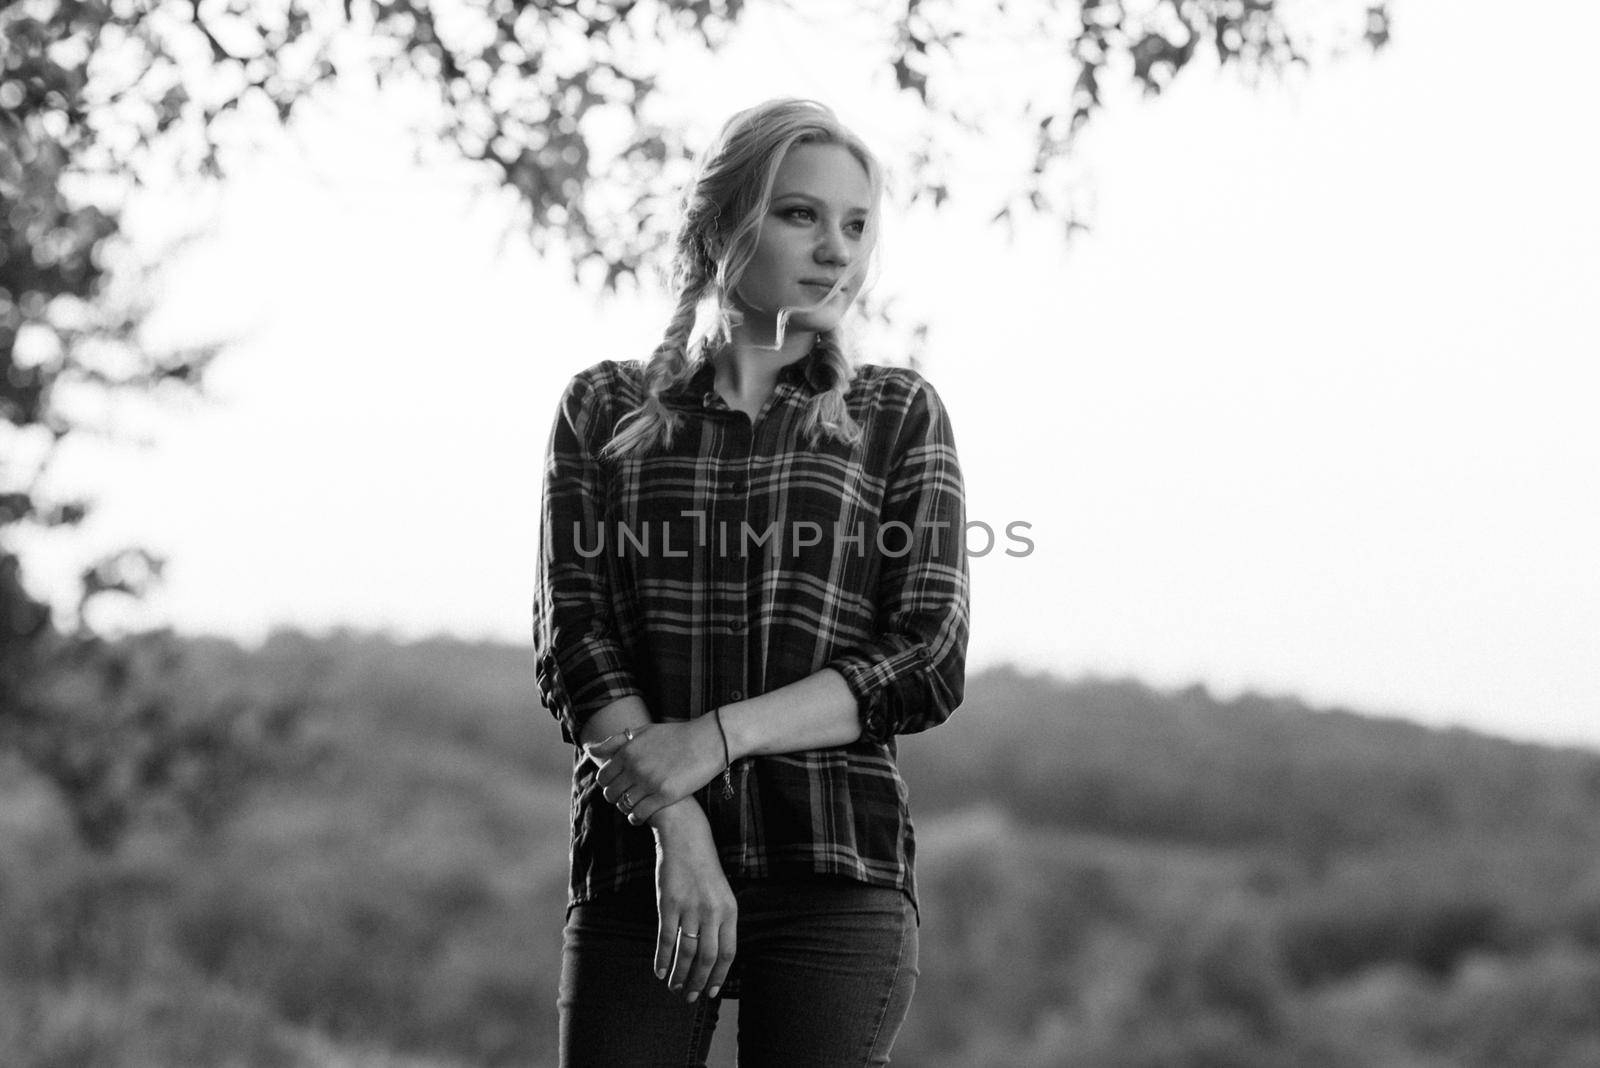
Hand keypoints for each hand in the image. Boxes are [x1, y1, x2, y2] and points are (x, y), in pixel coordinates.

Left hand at [589, 718, 725, 825]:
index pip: (603, 777)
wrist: (708, 740)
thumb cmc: (676, 735)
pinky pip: (640, 813)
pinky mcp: (664, 795)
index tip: (618, 785)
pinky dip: (637, 818)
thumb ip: (615, 742)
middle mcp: (635, 766)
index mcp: (628, 751)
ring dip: (626, 808)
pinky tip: (642, 816)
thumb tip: (589, 750)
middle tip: (627, 797)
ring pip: (624, 805)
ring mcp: (649, 782)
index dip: (608, 784)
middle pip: (611, 793)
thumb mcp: (643, 732)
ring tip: (635, 806)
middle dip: (616, 797)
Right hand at [648, 801, 736, 1001]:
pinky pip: (666, 938)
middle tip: (690, 997)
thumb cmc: (704, 867)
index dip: (719, 975)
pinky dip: (663, 958)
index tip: (712, 992)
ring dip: (680, 975)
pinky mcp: (668, 903)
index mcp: (729, 910)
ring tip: (674, 987)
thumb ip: (720, 921)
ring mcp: (690, 908)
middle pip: (707, 957)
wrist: (686, 837)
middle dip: (699, 982)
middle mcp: (712, 911)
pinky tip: (660, 971)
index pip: (728, 952)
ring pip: (686, 952)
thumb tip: (714, 956)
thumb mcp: (721, 893)